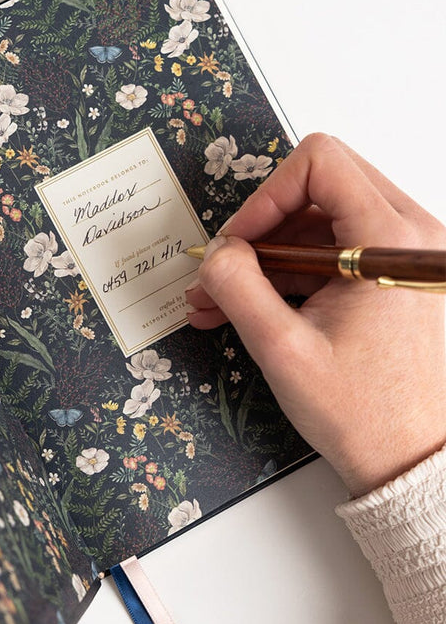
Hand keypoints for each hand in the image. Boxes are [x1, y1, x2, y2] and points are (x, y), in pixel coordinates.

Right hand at [185, 133, 445, 495]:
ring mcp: (403, 258)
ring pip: (322, 223)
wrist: (409, 459)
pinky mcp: (393, 280)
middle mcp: (409, 237)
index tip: (236, 241)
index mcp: (390, 241)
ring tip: (219, 299)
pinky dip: (289, 275)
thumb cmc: (364, 413)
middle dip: (261, 227)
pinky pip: (333, 254)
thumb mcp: (282, 348)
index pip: (320, 163)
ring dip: (267, 256)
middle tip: (226, 266)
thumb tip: (214, 253)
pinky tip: (247, 308)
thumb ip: (237, 287)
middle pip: (320, 187)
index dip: (265, 196)